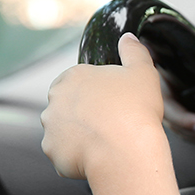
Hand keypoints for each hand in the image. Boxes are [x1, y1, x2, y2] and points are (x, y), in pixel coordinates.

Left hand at [42, 33, 166, 179]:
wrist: (126, 152)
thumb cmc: (136, 111)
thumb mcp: (143, 73)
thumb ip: (134, 52)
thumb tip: (127, 38)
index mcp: (73, 76)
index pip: (77, 81)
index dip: (95, 92)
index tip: (111, 103)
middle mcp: (55, 100)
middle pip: (68, 105)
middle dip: (83, 113)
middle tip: (109, 122)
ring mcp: (50, 127)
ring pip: (64, 130)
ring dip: (78, 134)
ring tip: (105, 142)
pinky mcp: (52, 151)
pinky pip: (64, 152)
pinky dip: (76, 155)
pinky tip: (97, 156)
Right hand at [161, 15, 194, 149]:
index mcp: (162, 63)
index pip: (148, 75)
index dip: (153, 87)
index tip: (169, 95)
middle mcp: (162, 88)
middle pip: (165, 107)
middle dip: (185, 120)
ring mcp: (172, 108)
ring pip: (177, 126)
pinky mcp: (184, 125)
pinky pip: (189, 135)